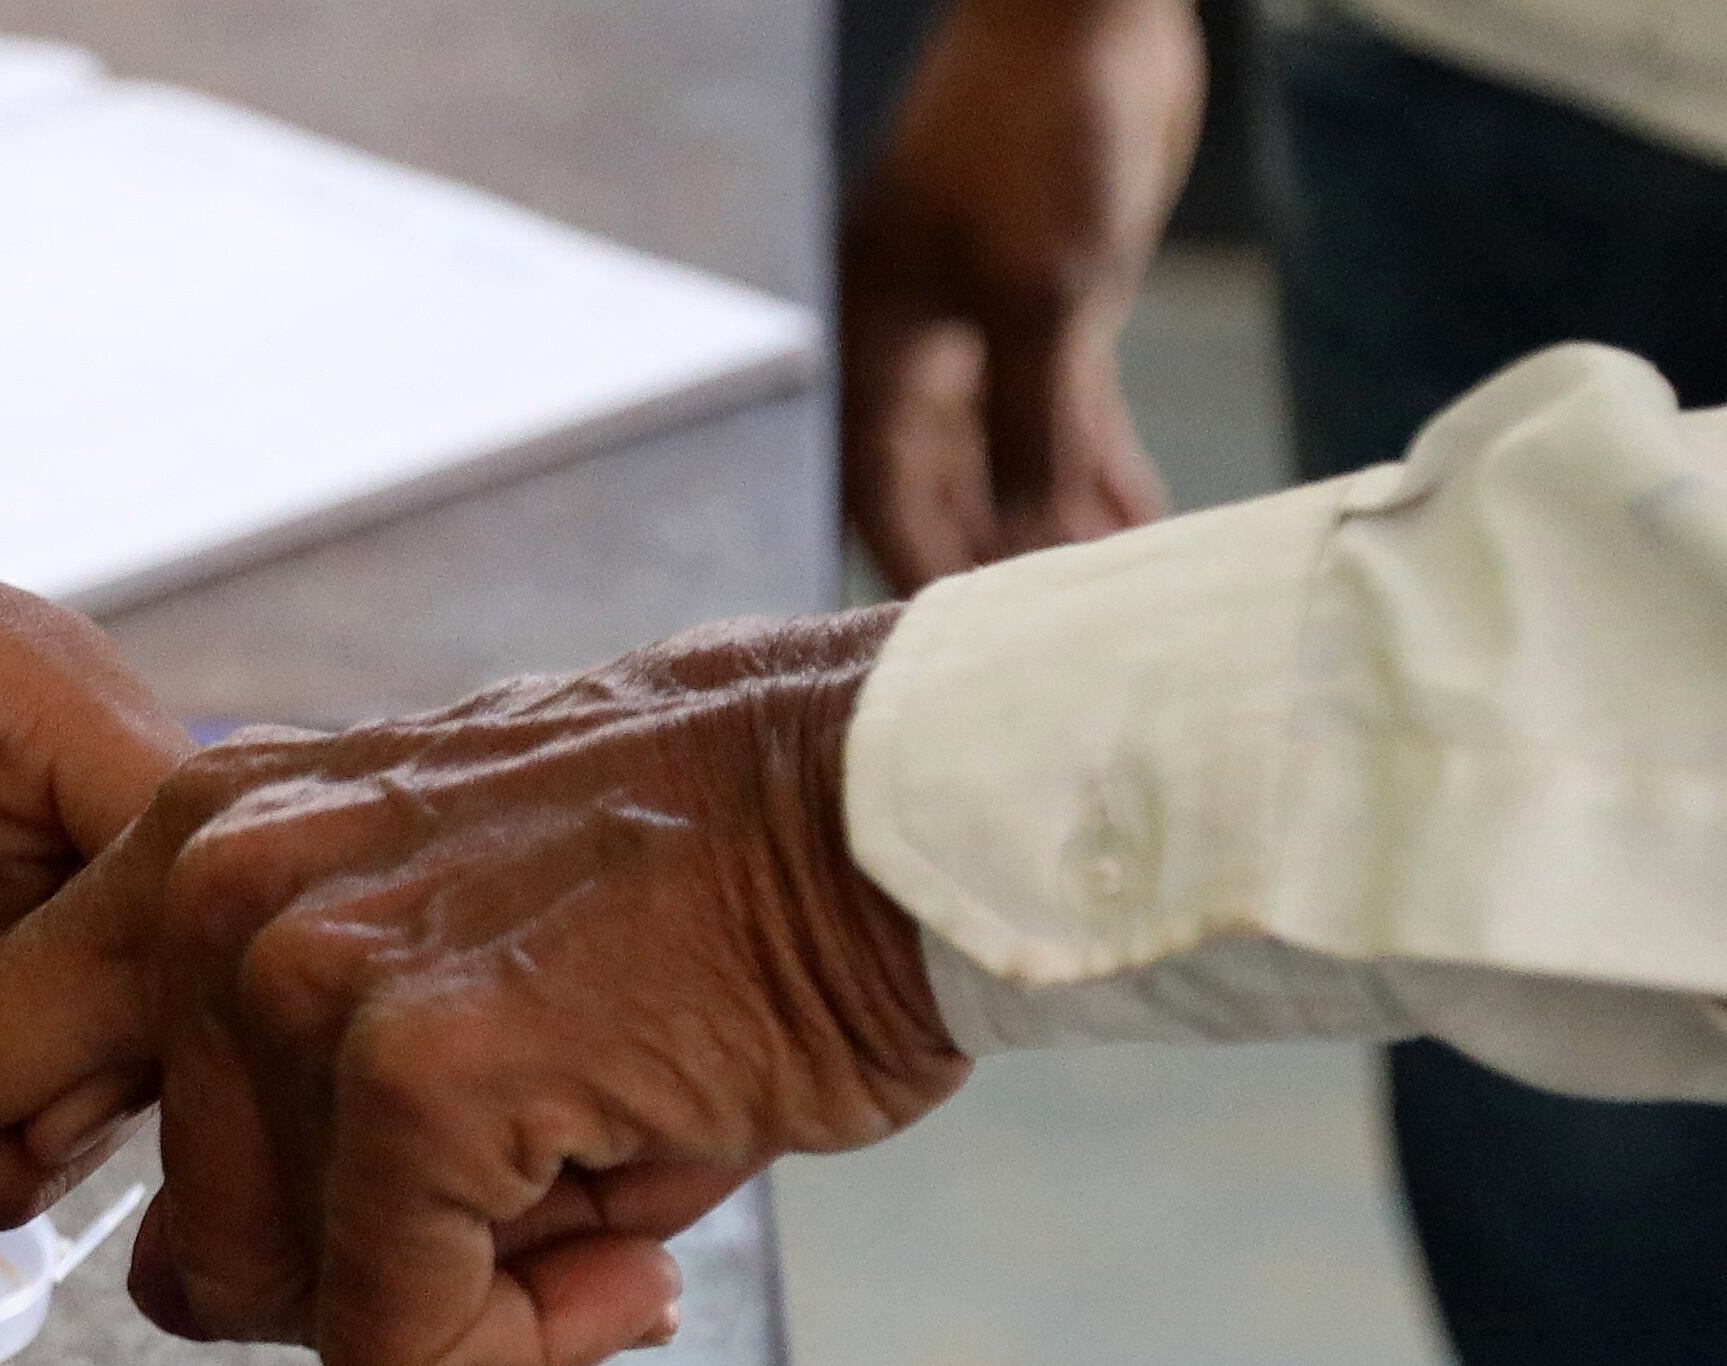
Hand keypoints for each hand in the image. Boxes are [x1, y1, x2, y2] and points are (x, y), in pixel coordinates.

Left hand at [0, 614, 968, 1365]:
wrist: (890, 801)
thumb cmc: (692, 900)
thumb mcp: (428, 953)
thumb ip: (280, 1085)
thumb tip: (230, 1283)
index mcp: (188, 848)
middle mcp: (206, 894)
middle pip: (137, 1232)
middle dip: (314, 1277)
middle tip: (524, 1250)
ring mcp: (289, 972)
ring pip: (268, 1298)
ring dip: (451, 1289)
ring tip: (608, 1171)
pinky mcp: (406, 1065)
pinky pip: (389, 1334)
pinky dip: (512, 1331)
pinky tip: (636, 1235)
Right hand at [839, 0, 1199, 590]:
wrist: (1095, 14)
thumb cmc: (1041, 133)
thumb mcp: (1043, 294)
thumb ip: (1035, 426)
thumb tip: (1031, 546)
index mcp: (880, 345)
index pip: (881, 491)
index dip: (919, 568)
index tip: (960, 647)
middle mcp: (922, 350)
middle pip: (946, 487)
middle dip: (993, 561)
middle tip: (1046, 641)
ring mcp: (989, 327)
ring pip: (1014, 457)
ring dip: (1056, 524)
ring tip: (1106, 605)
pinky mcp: (1056, 304)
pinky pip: (1070, 414)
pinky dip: (1101, 470)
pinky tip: (1140, 529)